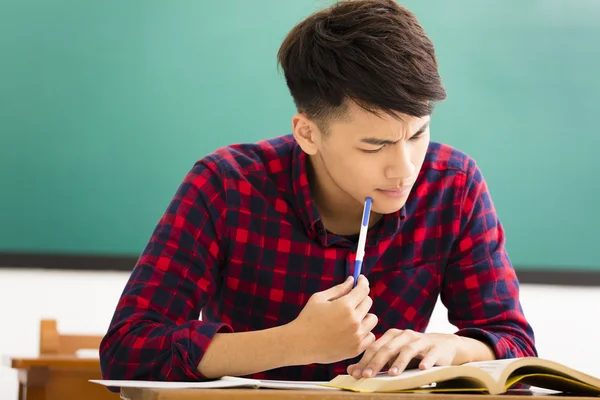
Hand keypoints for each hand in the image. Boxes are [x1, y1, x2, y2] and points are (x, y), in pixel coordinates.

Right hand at [287, 275, 377, 364]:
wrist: (301, 344)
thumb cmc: (308, 319)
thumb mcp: (320, 298)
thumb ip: (339, 289)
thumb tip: (352, 280)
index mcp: (345, 306)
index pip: (363, 289)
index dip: (363, 282)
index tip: (361, 280)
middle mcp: (354, 320)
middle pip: (368, 302)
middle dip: (361, 298)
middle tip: (351, 300)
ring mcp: (357, 336)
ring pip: (372, 319)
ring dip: (365, 315)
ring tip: (353, 318)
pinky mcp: (356, 349)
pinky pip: (371, 336)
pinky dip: (365, 332)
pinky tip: (354, 331)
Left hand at [347, 329, 463, 377]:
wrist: (443, 345)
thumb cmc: (414, 352)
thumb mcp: (394, 355)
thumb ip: (374, 362)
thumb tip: (351, 370)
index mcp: (392, 336)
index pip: (375, 347)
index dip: (365, 360)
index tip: (356, 374)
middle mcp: (404, 335)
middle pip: (388, 348)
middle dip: (376, 362)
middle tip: (368, 375)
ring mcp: (421, 340)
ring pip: (408, 350)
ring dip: (399, 362)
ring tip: (392, 373)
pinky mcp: (436, 348)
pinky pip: (431, 354)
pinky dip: (427, 360)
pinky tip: (422, 368)